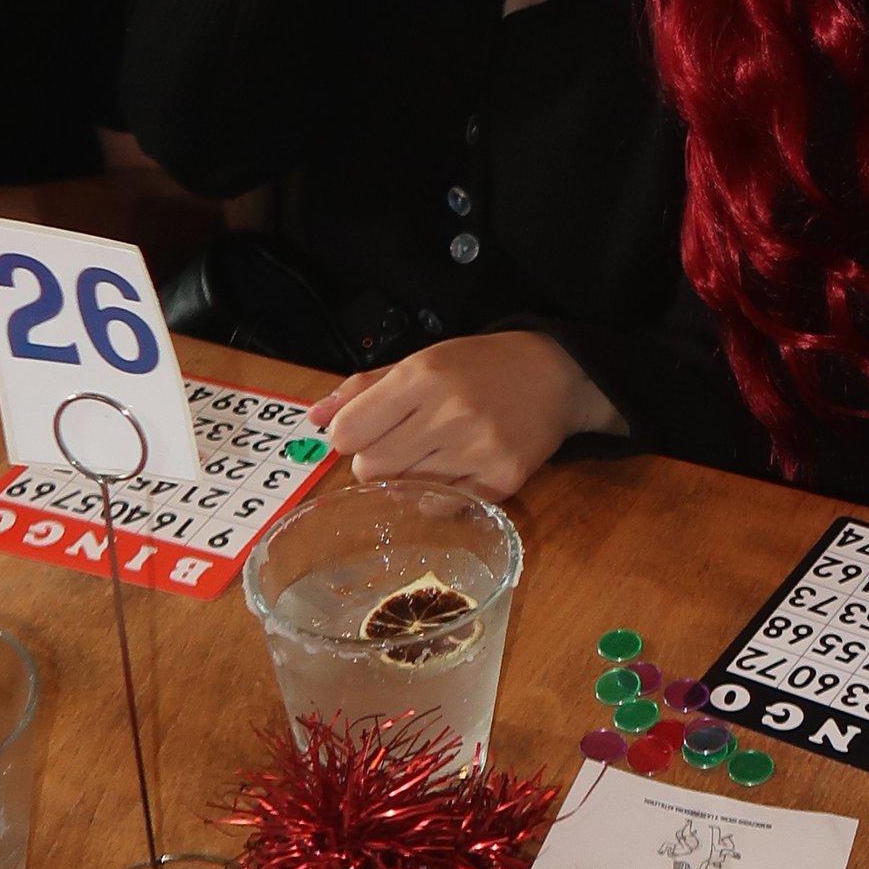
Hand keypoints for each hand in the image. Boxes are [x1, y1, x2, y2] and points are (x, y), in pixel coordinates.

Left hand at [308, 331, 623, 496]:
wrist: (554, 374)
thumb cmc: (478, 366)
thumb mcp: (420, 359)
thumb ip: (361, 388)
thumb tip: (313, 419)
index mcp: (422, 376)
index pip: (347, 432)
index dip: (349, 435)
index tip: (368, 429)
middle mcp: (449, 412)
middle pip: (369, 469)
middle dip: (374, 461)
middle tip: (400, 443)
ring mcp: (478, 450)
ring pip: (401, 491)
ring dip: (405, 478)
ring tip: (432, 452)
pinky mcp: (501, 481)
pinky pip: (439, 508)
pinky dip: (436, 496)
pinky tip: (454, 469)